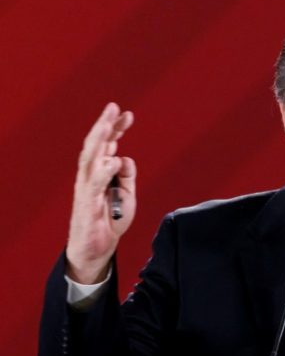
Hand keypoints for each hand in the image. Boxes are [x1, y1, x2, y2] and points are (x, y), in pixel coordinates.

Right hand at [66, 102, 136, 283]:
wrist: (96, 248)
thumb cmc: (109, 220)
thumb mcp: (126, 196)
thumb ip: (127, 177)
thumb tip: (125, 158)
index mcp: (99, 171)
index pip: (107, 144)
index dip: (115, 128)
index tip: (127, 113)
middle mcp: (90, 175)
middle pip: (96, 145)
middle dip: (105, 125)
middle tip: (114, 108)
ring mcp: (86, 188)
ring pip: (91, 158)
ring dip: (99, 140)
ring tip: (108, 124)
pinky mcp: (86, 203)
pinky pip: (94, 185)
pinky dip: (103, 171)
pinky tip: (113, 160)